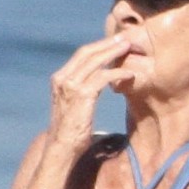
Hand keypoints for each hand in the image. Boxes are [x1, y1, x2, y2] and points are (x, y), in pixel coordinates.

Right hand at [46, 32, 145, 156]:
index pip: (80, 55)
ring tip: (130, 48)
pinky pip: (103, 77)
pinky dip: (118, 73)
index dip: (99, 46)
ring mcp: (70, 86)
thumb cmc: (70, 132)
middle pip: (87, 52)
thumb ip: (81, 91)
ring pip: (95, 61)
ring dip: (114, 52)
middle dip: (108, 44)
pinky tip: (130, 75)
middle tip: (126, 39)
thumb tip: (95, 85)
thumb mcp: (73, 106)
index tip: (115, 42)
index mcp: (59, 79)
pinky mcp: (81, 95)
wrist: (61, 149)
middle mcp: (62, 79)